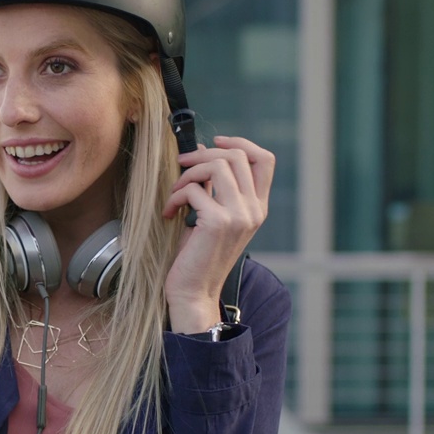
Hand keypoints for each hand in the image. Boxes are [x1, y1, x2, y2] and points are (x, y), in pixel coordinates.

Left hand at [161, 136, 274, 334]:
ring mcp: (240, 215)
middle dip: (202, 154)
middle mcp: (254, 209)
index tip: (214, 141)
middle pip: (236, 156)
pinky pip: (194, 189)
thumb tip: (200, 150)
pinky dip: (175, 196)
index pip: (264, 160)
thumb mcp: (211, 215)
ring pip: (216, 166)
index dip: (240, 142)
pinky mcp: (219, 222)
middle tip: (181, 165)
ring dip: (187, 174)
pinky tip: (169, 213)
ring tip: (175, 193)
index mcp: (258, 207)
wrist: (194, 291)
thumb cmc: (198, 254)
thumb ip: (213, 186)